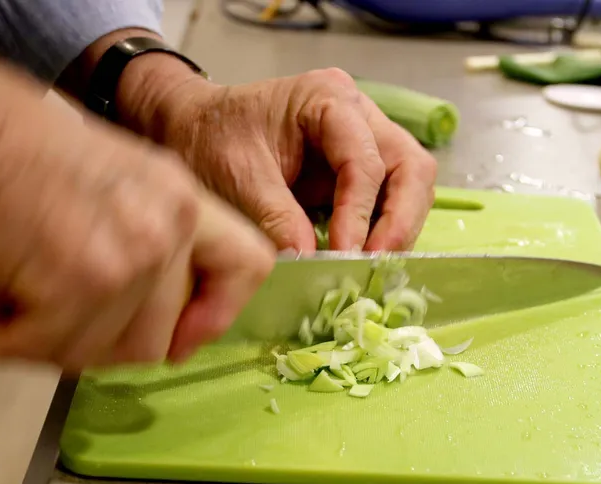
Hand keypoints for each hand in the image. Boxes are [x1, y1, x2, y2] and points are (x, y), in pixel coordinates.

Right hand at [0, 95, 273, 372]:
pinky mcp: (80, 286)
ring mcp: (129, 261)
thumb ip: (147, 242)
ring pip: (98, 354)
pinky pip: (44, 349)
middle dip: (97, 345)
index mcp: (182, 202)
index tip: (181, 339)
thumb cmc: (18, 150)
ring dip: (46, 344)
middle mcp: (168, 231)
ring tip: (6, 308)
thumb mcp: (116, 183)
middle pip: (156, 339)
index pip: (248, 267)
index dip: (217, 315)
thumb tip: (148, 322)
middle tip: (48, 323)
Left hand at [129, 67, 436, 252]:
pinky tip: (362, 259)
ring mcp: (361, 141)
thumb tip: (310, 263)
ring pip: (408, 184)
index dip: (360, 212)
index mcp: (328, 99)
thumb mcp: (237, 178)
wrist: (190, 131)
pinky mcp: (353, 171)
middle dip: (399, 220)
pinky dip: (380, 231)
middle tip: (376, 264)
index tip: (343, 253)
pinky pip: (385, 201)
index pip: (366, 159)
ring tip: (371, 267)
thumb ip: (276, 218)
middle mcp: (357, 114)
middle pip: (410, 166)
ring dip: (397, 229)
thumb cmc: (210, 141)